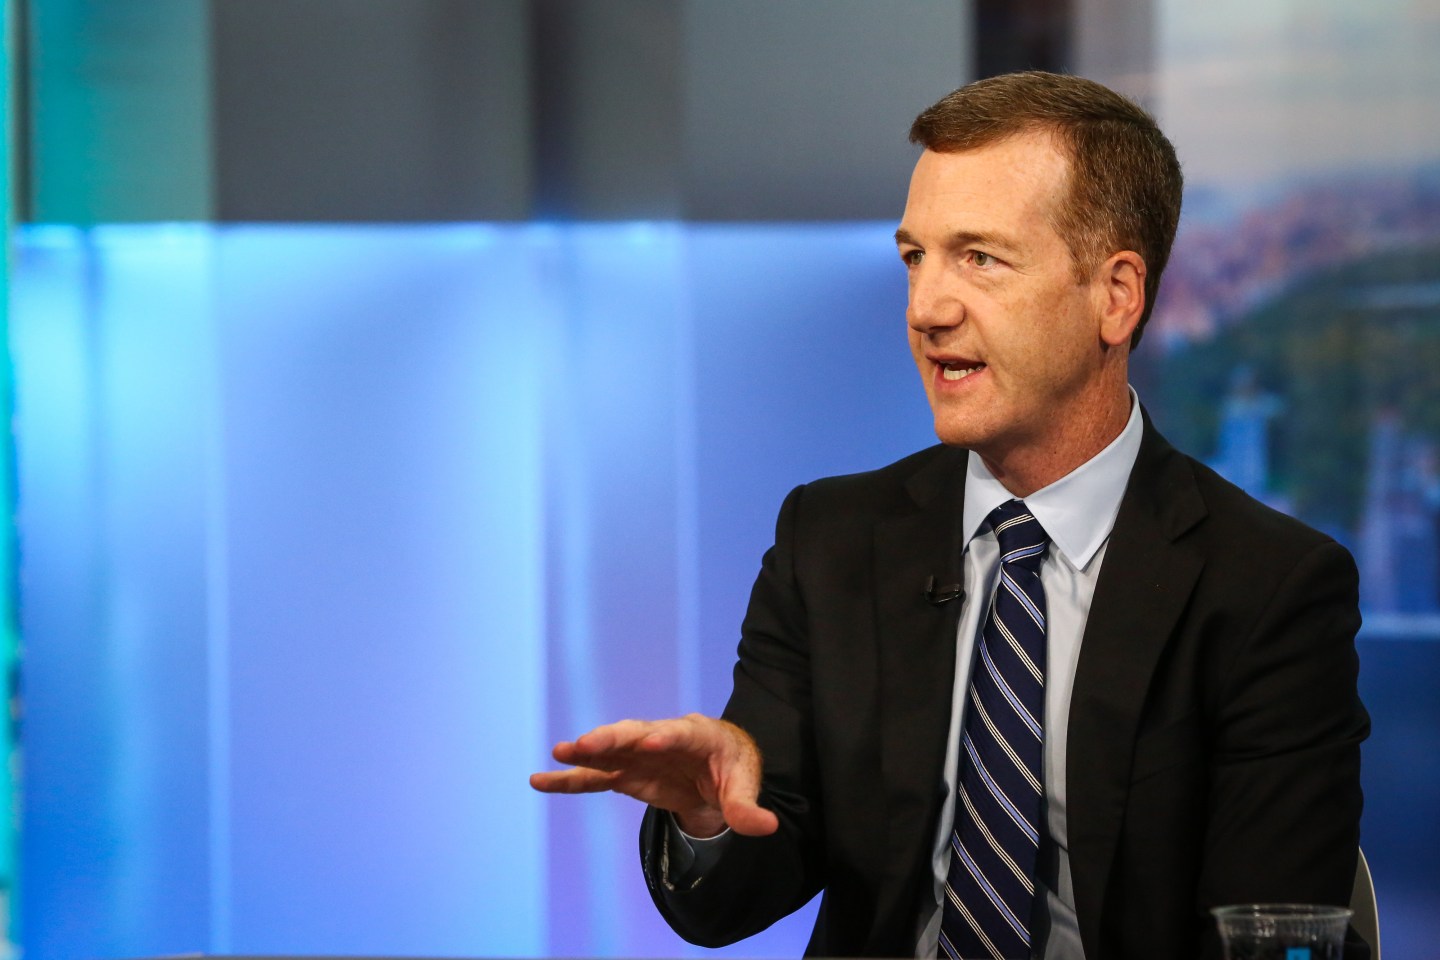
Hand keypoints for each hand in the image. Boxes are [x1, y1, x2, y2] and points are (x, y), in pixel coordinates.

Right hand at [529, 713, 778, 837]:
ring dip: (586, 752)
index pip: (682, 734)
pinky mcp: (626, 774)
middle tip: (590, 743)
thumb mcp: (744, 787)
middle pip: (636, 734)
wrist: (715, 770)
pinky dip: (570, 779)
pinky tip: (541, 780)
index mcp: (698, 735)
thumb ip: (747, 807)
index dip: (667, 737)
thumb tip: (765, 827)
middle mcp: (662, 738)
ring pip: (610, 751)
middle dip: (614, 738)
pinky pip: (595, 777)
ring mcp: (639, 755)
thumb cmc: (731, 769)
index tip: (652, 741)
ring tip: (560, 752)